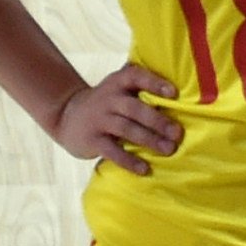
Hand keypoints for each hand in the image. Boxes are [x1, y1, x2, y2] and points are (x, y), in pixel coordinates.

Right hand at [49, 61, 183, 173]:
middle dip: (158, 121)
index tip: (173, 94)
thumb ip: (140, 86)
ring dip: (149, 140)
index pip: (136, 77)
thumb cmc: (106, 103)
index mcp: (118, 83)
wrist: (66, 116)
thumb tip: (179, 90)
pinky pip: (112, 151)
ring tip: (169, 150)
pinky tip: (144, 169)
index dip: (154, 83)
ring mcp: (99, 120)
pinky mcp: (92, 140)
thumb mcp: (117, 88)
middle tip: (178, 133)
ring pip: (126, 129)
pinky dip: (129, 160)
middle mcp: (108, 99)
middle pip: (135, 108)